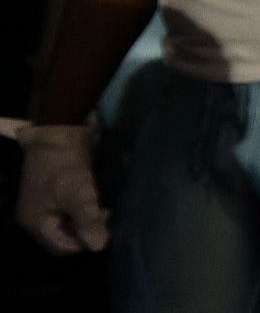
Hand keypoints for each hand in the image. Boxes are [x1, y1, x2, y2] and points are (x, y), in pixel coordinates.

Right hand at [14, 124, 109, 254]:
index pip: (60, 247)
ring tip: (105, 210)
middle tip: (106, 217)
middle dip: (86, 231)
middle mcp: (35, 216)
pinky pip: (69, 208)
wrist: (59, 130)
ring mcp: (44, 202)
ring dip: (86, 220)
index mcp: (35, 222)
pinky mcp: (54, 190)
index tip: (106, 231)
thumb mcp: (78, 194)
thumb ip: (87, 221)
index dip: (84, 243)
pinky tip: (98, 201)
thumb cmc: (65, 165)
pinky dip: (83, 209)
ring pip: (67, 222)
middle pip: (63, 236)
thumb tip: (99, 247)